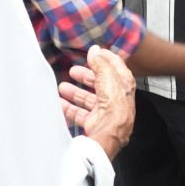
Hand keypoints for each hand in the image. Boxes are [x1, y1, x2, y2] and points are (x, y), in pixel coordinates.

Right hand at [59, 45, 135, 160]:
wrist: (109, 134)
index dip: (106, 58)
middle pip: (100, 84)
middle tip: (74, 71)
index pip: (116, 68)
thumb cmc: (114, 107)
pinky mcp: (95, 123)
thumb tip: (95, 51)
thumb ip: (100, 63)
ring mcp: (105, 112)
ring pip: (88, 99)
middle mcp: (115, 99)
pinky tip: (61, 104)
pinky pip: (80, 114)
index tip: (95, 52)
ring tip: (63, 87)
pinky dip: (70, 109)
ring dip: (75, 92)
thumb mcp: (107, 77)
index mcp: (123, 86)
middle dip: (86, 76)